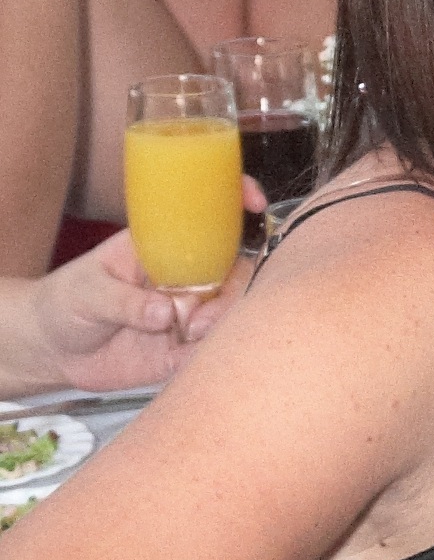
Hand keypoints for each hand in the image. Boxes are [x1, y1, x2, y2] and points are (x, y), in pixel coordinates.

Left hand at [29, 178, 265, 390]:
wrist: (52, 350)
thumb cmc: (65, 303)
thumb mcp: (86, 292)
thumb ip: (124, 302)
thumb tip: (164, 313)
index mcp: (161, 246)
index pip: (207, 217)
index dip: (236, 202)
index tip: (254, 202)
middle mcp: (183, 276)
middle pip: (235, 270)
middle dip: (233, 289)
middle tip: (200, 317)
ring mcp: (187, 312)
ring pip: (229, 311)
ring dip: (221, 322)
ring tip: (189, 334)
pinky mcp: (182, 350)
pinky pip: (209, 351)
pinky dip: (208, 355)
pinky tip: (188, 357)